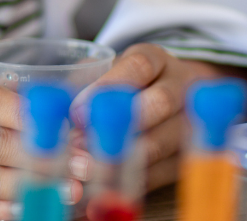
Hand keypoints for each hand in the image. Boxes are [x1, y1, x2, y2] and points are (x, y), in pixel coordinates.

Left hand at [75, 44, 246, 192]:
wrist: (170, 97)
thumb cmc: (124, 85)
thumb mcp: (105, 71)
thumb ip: (83, 85)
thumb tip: (56, 111)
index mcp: (157, 59)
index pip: (139, 66)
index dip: (109, 87)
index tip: (78, 111)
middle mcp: (181, 86)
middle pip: (161, 102)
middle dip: (120, 125)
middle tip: (80, 143)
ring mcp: (189, 122)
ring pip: (164, 141)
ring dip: (121, 158)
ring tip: (83, 168)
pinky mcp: (186, 155)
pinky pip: (162, 172)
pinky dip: (129, 181)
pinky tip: (102, 185)